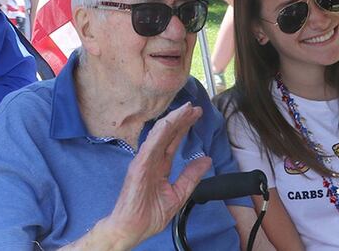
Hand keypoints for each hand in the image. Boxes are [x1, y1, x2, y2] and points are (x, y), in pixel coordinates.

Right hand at [101, 103, 211, 248]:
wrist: (133, 229)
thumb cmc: (149, 214)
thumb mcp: (178, 194)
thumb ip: (191, 176)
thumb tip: (206, 159)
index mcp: (160, 166)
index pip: (173, 141)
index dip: (184, 127)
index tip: (197, 115)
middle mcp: (152, 160)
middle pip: (168, 134)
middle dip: (181, 119)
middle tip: (195, 108)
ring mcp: (144, 161)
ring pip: (159, 136)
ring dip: (172, 121)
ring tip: (185, 110)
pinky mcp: (138, 167)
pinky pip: (149, 147)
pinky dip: (158, 135)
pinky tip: (168, 124)